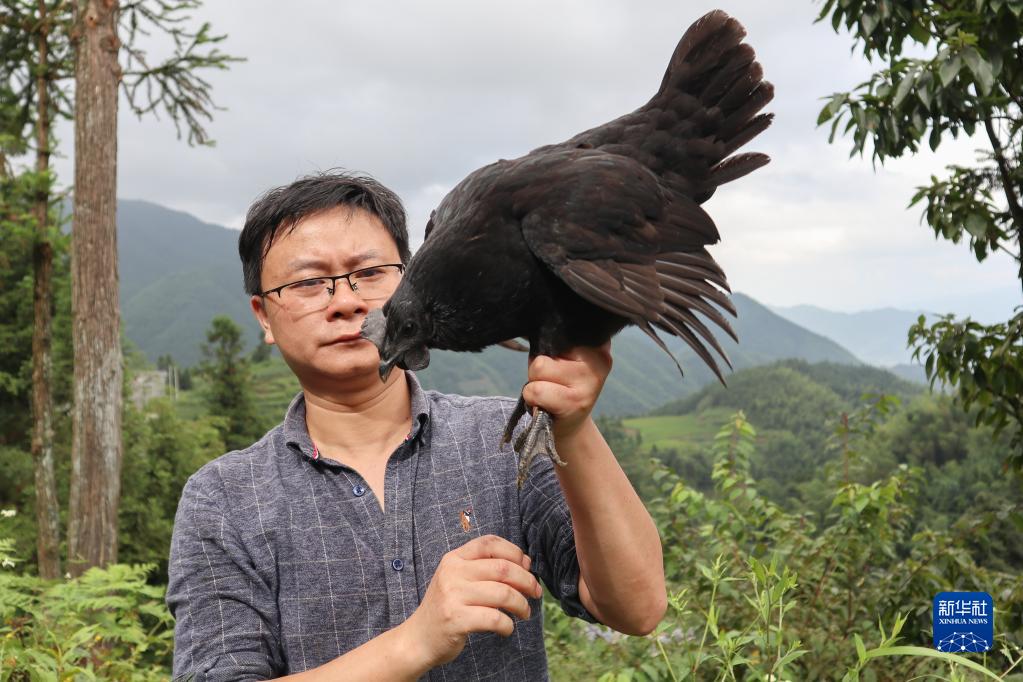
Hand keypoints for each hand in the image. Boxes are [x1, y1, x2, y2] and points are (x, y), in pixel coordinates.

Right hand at [400, 534, 542, 669]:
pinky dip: (508, 625)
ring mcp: (453, 595)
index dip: (514, 552)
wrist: (419, 637)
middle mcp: (452, 572)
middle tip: (535, 593)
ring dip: (521, 604)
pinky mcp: (456, 620)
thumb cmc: (448, 606)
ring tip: (524, 612)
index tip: (527, 567)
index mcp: (454, 558)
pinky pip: (495, 618)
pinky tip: (507, 628)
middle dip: (527, 581)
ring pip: (503, 593)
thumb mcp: (459, 579)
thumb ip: (486, 567)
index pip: (490, 543)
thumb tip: (526, 562)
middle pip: (503, 568)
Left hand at [521, 342, 611, 439]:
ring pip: (538, 367)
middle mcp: (599, 358)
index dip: (550, 347)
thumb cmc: (561, 387)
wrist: (571, 426)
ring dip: (534, 383)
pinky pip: (535, 390)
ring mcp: (590, 380)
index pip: (561, 328)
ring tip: (549, 392)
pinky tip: (547, 404)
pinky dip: (532, 398)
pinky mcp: (575, 402)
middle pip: (547, 348)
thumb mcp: (564, 359)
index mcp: (598, 343)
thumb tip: (537, 341)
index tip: (559, 363)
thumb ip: (557, 343)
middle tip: (554, 382)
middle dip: (540, 367)